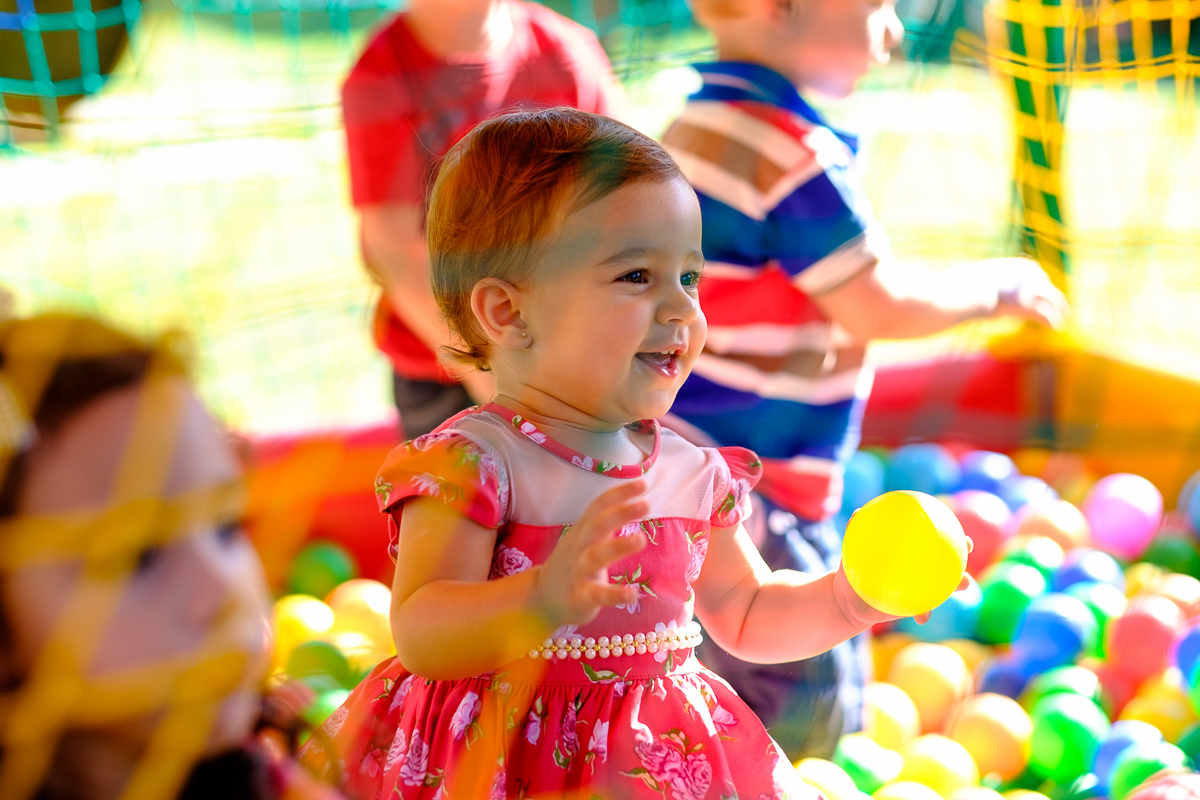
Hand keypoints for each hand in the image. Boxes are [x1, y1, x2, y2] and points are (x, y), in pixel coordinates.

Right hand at [532, 480, 649, 628]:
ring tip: (641, 539)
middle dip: (620, 513)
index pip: (598, 507)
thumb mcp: (583, 540)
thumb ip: (604, 523)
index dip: (618, 494)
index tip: (642, 484)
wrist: (542, 599)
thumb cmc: (573, 565)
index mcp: (582, 532)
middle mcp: (578, 548)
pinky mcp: (579, 597)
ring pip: (595, 556)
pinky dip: (614, 594)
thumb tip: (632, 503)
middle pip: (596, 525)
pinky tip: (632, 594)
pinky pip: (597, 595)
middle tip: (645, 505)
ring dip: (618, 546)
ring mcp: (577, 572)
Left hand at [832, 535, 973, 626]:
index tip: (960, 528)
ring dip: (957, 584)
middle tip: (967, 547)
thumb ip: (856, 530)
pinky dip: (925, 613)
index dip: (951, 532)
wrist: (848, 598)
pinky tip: (924, 618)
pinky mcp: (914, 606)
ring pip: (945, 586)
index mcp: (910, 551)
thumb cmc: (852, 568)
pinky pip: (924, 610)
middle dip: (962, 553)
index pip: (935, 537)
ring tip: (963, 584)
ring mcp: (920, 587)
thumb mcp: (852, 550)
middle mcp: (919, 567)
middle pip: (948, 559)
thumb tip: (859, 512)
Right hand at [982, 257, 1068, 328]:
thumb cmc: (973, 284)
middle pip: (1048, 288)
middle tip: (1061, 306)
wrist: (975, 289)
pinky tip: (1055, 328)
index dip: (1040, 286)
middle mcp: (1033, 275)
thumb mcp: (984, 276)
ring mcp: (1034, 290)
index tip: (1039, 294)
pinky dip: (1052, 322)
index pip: (1038, 274)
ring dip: (1058, 311)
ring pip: (1053, 302)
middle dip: (1054, 298)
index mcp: (1023, 266)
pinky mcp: (1032, 306)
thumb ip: (991, 280)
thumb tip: (986, 287)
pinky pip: (1047, 316)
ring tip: (1061, 320)